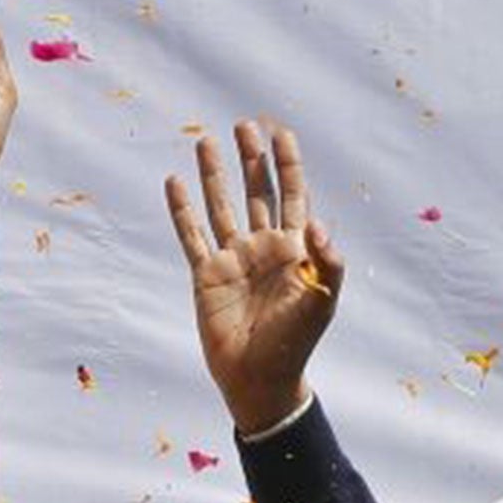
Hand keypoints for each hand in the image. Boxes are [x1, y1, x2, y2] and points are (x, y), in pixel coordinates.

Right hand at [165, 122, 344, 434]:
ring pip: (222, 206)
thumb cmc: (296, 342)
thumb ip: (327, 261)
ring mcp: (234, 260)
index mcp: (295, 251)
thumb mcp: (322, 301)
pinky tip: (175, 182)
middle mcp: (264, 249)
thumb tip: (317, 221)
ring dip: (215, 175)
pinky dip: (182, 210)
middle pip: (257, 193)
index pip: (293, 197)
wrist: (261, 376)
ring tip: (206, 141)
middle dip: (252, 160)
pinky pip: (192, 235)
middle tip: (245, 125)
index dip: (288, 166)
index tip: (282, 134)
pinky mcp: (207, 275)